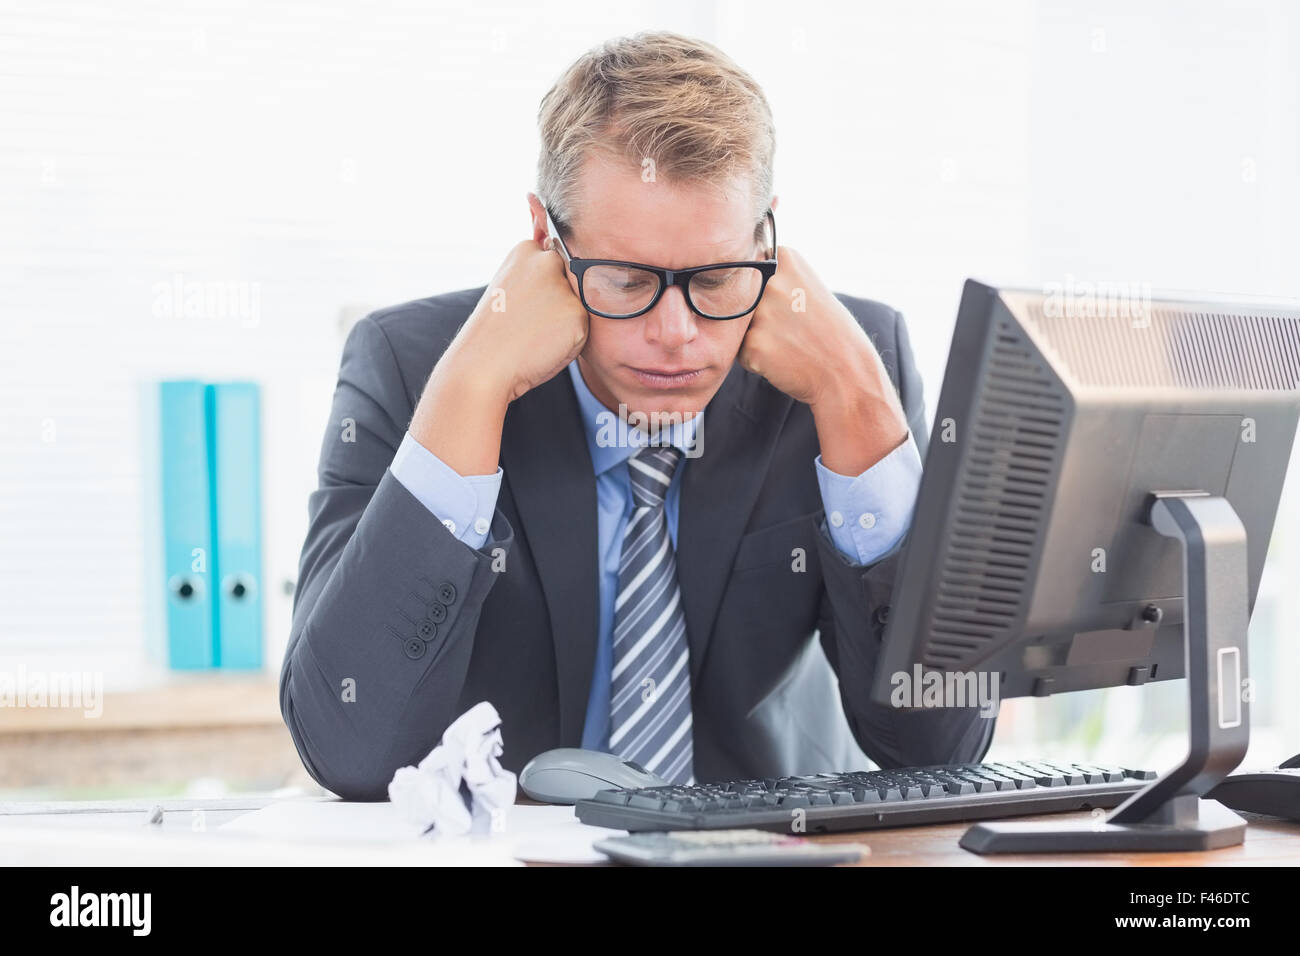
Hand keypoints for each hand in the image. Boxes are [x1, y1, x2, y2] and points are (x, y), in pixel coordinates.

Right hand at [443, 238, 589, 404]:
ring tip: (534, 335)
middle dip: (558, 302)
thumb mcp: (510, 288)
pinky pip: (583, 329)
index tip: (524, 305)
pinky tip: (544, 346)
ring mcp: (564, 286)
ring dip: (566, 323)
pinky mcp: (578, 313)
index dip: (542, 289)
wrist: (483, 365)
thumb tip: (567, 266)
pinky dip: (570, 342)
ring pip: (579, 306)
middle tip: (529, 322)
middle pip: (571, 282)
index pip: (554, 262)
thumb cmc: (496, 331)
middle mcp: (548, 260)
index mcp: (526, 250)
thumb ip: (537, 275)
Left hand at [738, 245, 907, 473]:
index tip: (791, 305)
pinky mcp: (754, 344)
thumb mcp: (806, 287)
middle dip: (759, 317)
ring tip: (789, 345)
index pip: (752, 273)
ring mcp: (762, 312)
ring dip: (757, 338)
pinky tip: (783, 359)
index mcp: (786, 259)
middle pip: (742, 299)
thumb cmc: (828, 332)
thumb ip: (773, 278)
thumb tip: (726, 279)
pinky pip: (741, 351)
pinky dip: (757, 359)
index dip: (767, 294)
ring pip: (739, 326)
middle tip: (792, 330)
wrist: (847, 373)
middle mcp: (772, 281)